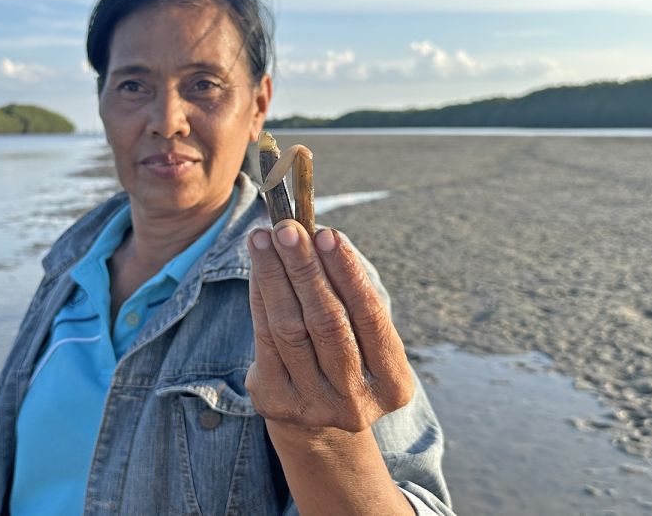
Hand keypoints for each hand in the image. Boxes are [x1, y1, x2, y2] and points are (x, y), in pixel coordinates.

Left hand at [245, 220, 413, 434]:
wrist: (318, 422)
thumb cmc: (347, 358)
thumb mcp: (363, 337)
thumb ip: (349, 294)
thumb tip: (317, 234)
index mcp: (393, 383)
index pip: (370, 317)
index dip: (346, 272)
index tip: (327, 233)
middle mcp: (357, 400)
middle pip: (326, 322)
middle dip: (305, 268)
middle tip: (287, 228)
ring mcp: (314, 406)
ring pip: (290, 328)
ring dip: (274, 276)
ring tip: (264, 239)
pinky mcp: (277, 403)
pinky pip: (264, 339)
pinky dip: (260, 296)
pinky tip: (258, 268)